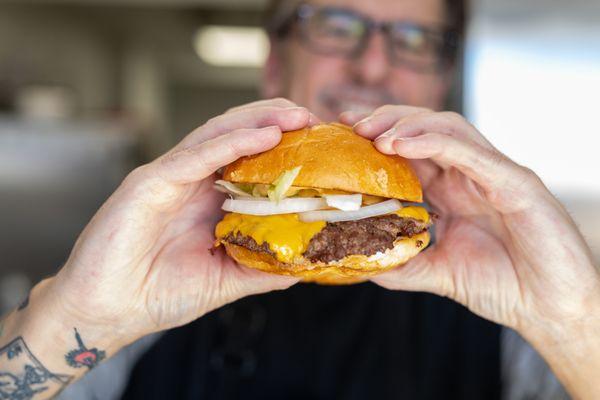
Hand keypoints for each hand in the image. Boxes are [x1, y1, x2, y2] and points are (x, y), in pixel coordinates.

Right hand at [45, 98, 316, 345]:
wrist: (107, 312)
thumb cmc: (158, 295)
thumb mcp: (225, 281)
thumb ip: (263, 268)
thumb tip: (306, 264)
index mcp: (208, 200)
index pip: (250, 160)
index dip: (285, 147)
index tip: (320, 144)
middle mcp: (191, 182)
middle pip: (237, 136)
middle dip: (276, 120)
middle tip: (313, 116)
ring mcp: (170, 178)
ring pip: (217, 134)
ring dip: (258, 119)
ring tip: (296, 114)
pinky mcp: (149, 183)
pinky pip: (194, 156)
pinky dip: (230, 142)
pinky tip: (264, 135)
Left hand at [340, 106, 599, 338]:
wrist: (552, 310)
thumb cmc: (504, 286)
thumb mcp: (440, 273)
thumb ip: (403, 265)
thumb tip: (361, 262)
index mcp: (454, 190)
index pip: (412, 149)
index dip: (377, 136)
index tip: (342, 133)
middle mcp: (471, 175)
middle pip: (426, 128)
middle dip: (386, 119)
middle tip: (350, 122)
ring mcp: (494, 175)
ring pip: (448, 129)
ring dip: (407, 124)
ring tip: (373, 133)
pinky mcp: (516, 183)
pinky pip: (472, 153)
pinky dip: (435, 143)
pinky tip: (402, 144)